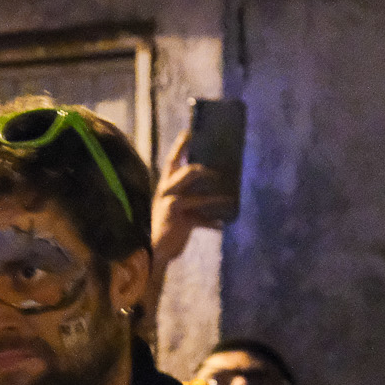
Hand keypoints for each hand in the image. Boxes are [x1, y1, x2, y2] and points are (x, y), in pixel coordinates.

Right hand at [151, 130, 237, 269]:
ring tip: (229, 196)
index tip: (192, 132)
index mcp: (166, 184)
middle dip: (204, 169)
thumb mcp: (179, 209)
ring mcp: (170, 204)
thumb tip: (220, 185)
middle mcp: (166, 191)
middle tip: (220, 171)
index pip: (173, 159)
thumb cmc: (171, 228)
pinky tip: (222, 225)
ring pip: (195, 194)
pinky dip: (212, 221)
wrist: (155, 252)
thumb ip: (192, 195)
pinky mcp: (178, 219)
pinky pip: (201, 217)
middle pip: (186, 171)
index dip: (181, 145)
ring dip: (215, 195)